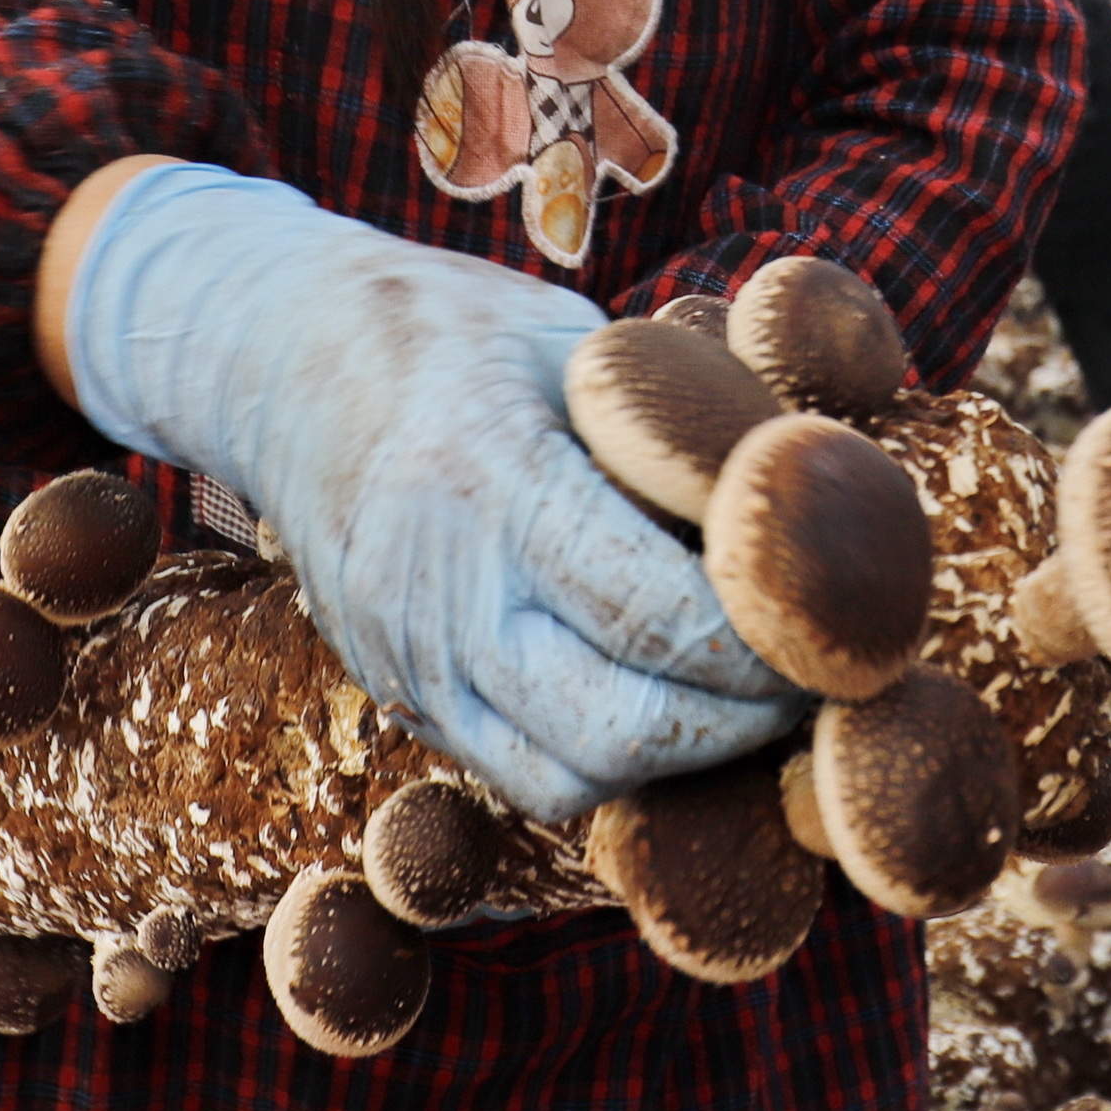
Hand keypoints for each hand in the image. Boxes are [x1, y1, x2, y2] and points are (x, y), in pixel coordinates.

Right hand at [57, 163, 795, 820]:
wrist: (273, 361)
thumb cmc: (447, 329)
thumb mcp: (569, 338)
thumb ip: (672, 428)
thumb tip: (808, 502)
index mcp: (489, 477)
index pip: (655, 612)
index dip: (767, 644)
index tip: (837, 627)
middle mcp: (437, 592)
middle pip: (618, 730)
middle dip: (739, 723)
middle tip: (810, 678)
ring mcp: (406, 659)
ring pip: (569, 781)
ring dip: (677, 761)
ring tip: (741, 698)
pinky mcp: (398, 696)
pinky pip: (520, 777)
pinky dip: (605, 764)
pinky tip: (658, 700)